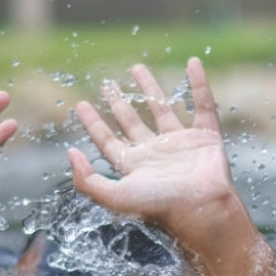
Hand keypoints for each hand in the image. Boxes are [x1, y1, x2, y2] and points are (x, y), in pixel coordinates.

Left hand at [68, 57, 274, 275]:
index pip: (107, 141)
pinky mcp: (205, 137)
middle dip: (118, 104)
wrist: (202, 211)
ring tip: (137, 68)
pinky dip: (199, 84)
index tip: (80, 105)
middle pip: (131, 122)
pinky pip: (202, 105)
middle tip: (107, 85)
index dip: (93, 124)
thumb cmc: (159, 207)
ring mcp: (181, 144)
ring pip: (162, 109)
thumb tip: (70, 153)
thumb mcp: (114, 197)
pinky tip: (193, 64)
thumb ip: (87, 180)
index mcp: (134, 167)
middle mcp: (155, 153)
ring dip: (150, 88)